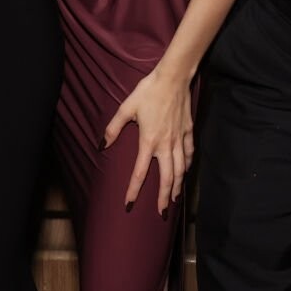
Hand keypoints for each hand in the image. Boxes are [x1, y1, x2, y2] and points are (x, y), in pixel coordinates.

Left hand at [103, 68, 194, 215]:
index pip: (140, 173)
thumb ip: (113, 128)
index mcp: (148, 141)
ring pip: (180, 169)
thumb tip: (102, 145)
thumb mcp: (126, 108)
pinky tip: (186, 171)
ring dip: (178, 185)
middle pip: (167, 178)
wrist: (173, 78)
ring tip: (176, 198)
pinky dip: (188, 165)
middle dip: (164, 197)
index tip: (129, 204)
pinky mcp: (189, 131)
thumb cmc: (148, 92)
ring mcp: (179, 139)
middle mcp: (166, 144)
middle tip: (162, 212)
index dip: (134, 190)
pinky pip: (189, 153)